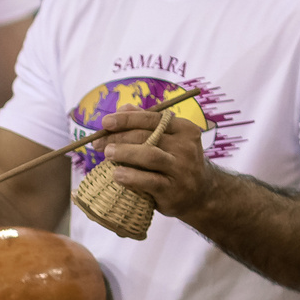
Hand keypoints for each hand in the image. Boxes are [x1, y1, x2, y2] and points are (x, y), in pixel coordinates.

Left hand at [91, 109, 212, 219]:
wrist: (200, 192)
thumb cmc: (176, 160)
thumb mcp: (168, 139)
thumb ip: (147, 123)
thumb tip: (123, 107)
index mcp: (184, 128)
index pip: (152, 119)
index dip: (127, 119)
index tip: (105, 122)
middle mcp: (185, 147)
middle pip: (148, 137)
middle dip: (119, 137)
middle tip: (98, 143)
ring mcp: (181, 169)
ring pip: (150, 156)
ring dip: (125, 153)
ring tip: (107, 153)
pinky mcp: (173, 190)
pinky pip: (149, 181)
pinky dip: (131, 177)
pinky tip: (116, 174)